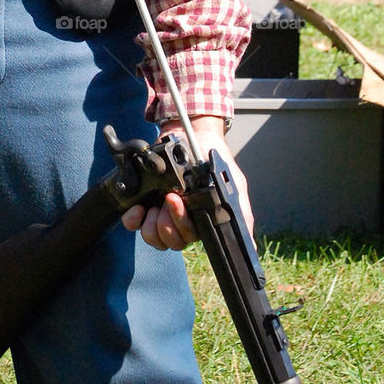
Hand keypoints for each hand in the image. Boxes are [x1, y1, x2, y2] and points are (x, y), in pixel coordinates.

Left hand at [121, 115, 254, 251]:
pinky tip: (138, 208)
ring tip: (156, 203)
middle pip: (170, 241)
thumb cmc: (215, 160)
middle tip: (168, 199)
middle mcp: (178, 220)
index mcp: (198, 221)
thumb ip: (242, 215)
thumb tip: (251, 248)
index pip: (187, 239)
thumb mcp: (234, 186)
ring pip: (152, 236)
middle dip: (167, 225)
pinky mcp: (143, 200)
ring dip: (151, 224)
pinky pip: (133, 222)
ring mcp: (159, 211)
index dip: (180, 227)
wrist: (194, 134)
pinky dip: (133, 219)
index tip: (176, 204)